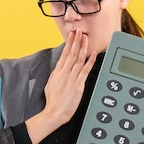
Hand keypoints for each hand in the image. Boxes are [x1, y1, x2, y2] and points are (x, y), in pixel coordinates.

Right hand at [26, 29, 96, 143]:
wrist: (54, 113)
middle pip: (71, 53)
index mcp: (57, 72)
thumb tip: (60, 69)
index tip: (72, 35)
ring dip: (82, 47)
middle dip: (76, 41)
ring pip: (78, 59)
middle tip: (79, 31)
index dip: (69, 43)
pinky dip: (89, 61)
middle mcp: (64, 73)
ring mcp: (71, 78)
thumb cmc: (53, 102)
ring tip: (85, 38)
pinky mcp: (78, 85)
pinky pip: (85, 70)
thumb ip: (57, 75)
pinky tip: (92, 54)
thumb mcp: (51, 84)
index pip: (64, 54)